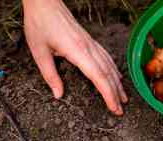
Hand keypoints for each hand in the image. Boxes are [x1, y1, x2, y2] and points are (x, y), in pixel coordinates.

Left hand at [23, 0, 127, 114]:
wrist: (44, 3)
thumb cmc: (40, 24)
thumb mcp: (39, 52)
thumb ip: (50, 75)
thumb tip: (58, 94)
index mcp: (77, 51)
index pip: (98, 76)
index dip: (108, 93)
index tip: (114, 107)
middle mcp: (88, 47)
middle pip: (107, 73)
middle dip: (115, 92)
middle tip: (120, 109)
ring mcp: (90, 42)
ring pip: (109, 64)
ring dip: (117, 82)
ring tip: (123, 96)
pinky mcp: (88, 39)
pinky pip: (106, 56)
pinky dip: (113, 68)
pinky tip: (116, 75)